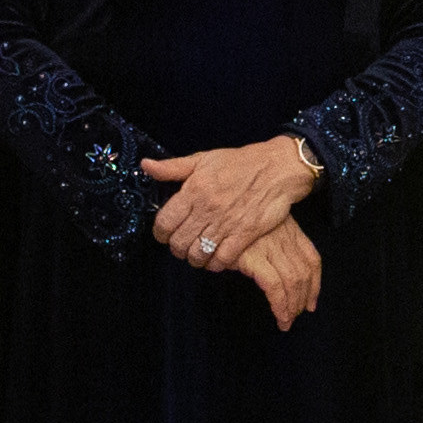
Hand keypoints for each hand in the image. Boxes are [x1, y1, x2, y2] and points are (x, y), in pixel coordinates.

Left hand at [139, 134, 319, 275]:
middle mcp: (207, 208)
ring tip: (196, 255)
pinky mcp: (245, 234)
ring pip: (198, 254)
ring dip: (194, 259)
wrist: (277, 168)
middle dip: (176, 249)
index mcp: (194, 190)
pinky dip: (215, 264)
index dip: (160, 233)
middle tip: (181, 247)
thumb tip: (146, 166)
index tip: (164, 235)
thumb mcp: (203, 159)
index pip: (165, 222)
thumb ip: (172, 167)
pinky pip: (222, 259)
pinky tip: (215, 259)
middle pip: (179, 242)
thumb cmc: (240, 163)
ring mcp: (226, 223)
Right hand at [229, 217, 324, 331]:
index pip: (312, 259)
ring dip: (293, 306)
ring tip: (286, 321)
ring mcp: (269, 246)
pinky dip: (281, 305)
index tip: (311, 302)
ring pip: (293, 281)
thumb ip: (273, 244)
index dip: (315, 284)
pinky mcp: (254, 257)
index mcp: (288, 228)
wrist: (209, 218)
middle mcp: (283, 236)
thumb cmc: (230, 227)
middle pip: (304, 273)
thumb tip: (282, 275)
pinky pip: (275, 287)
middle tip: (296, 315)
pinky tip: (280, 316)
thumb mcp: (259, 229)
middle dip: (303, 299)